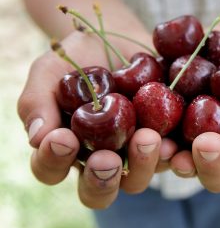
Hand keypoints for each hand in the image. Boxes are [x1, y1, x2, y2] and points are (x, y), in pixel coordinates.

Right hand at [17, 31, 177, 208]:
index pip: (51, 168)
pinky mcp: (163, 139)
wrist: (116, 38)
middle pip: (100, 189)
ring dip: (143, 165)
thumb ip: (38, 102)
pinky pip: (171, 156)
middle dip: (103, 178)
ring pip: (138, 179)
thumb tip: (38, 137)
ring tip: (146, 138)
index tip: (63, 137)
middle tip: (107, 159)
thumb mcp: (50, 71)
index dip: (53, 160)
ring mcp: (133, 153)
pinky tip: (172, 140)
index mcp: (67, 148)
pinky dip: (173, 154)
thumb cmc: (77, 58)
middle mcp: (100, 158)